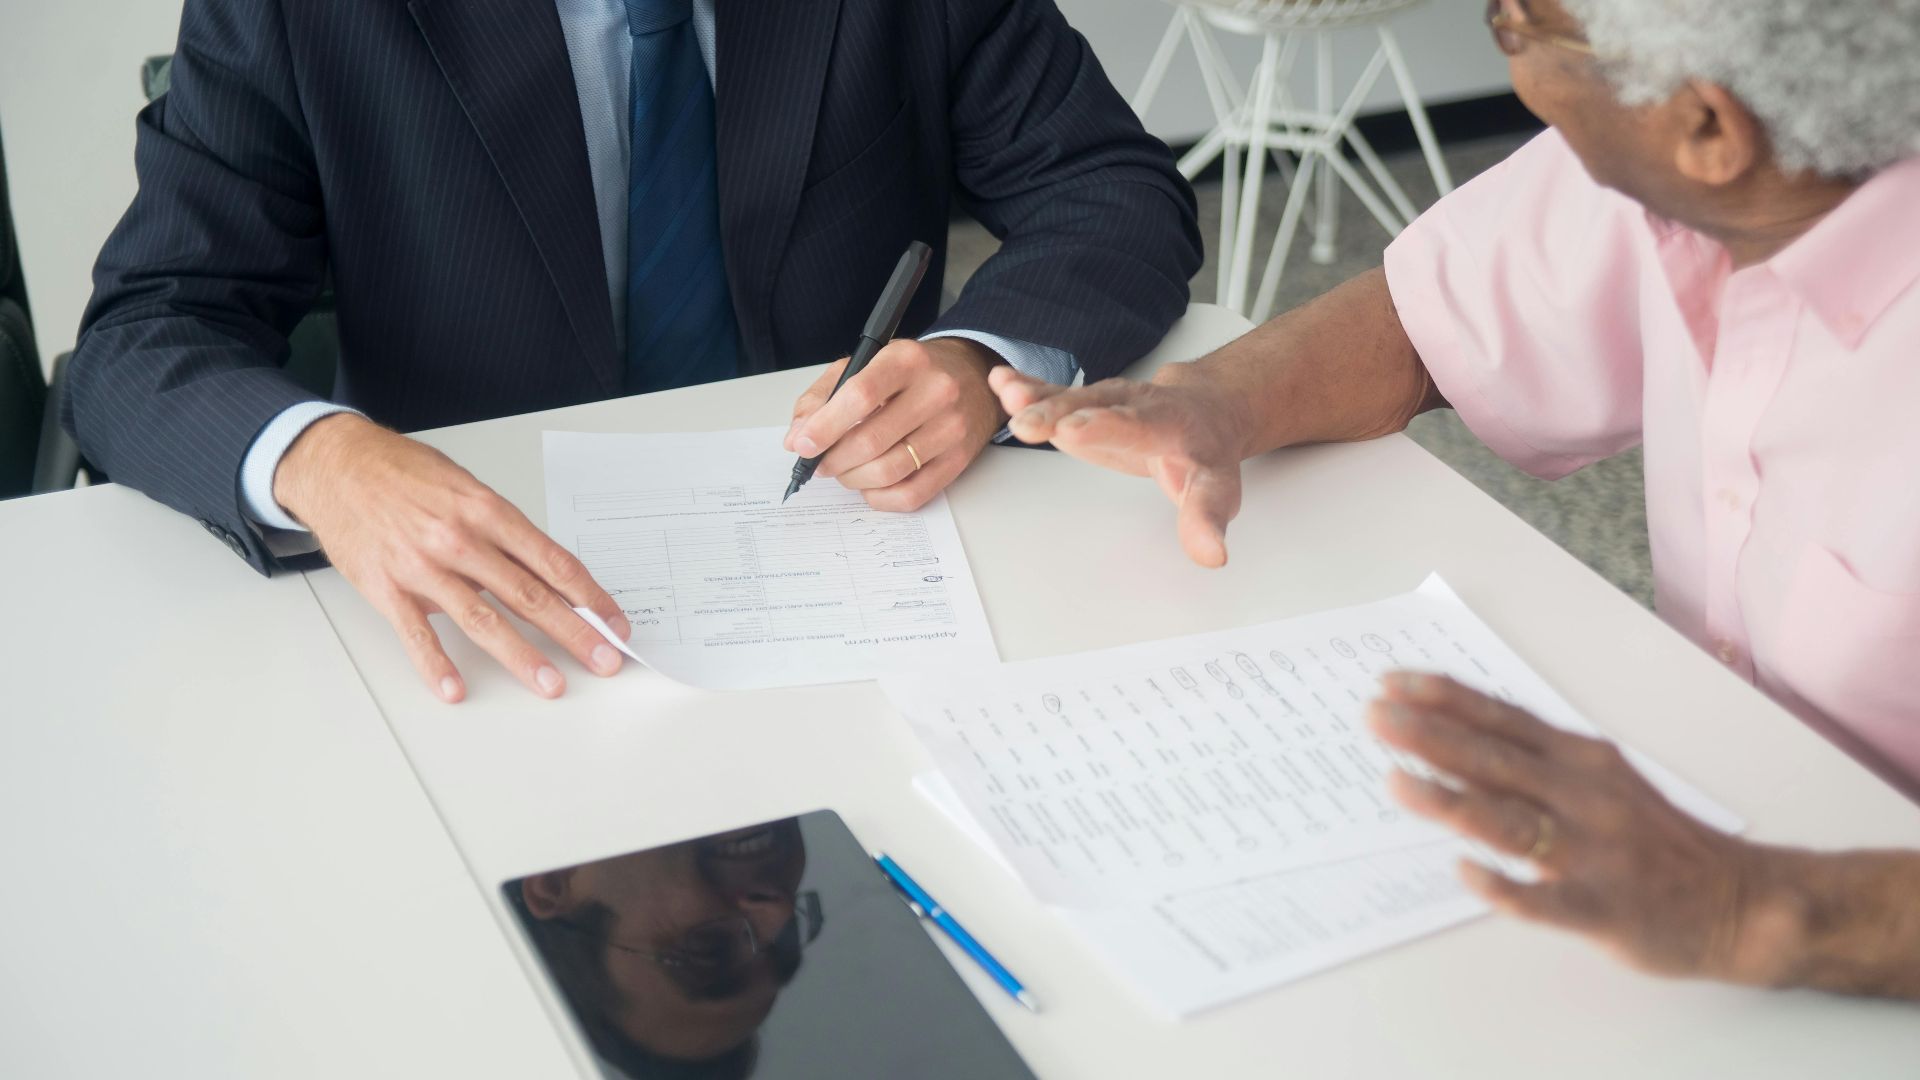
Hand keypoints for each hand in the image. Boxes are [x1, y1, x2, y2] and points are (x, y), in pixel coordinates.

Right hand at [275, 414, 630, 702]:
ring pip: (482, 619)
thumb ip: (501, 533)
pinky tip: (456, 689)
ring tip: (550, 684)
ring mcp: (423, 567)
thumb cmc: (405, 473)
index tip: (615, 621)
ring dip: (521, 657)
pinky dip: (436, 665)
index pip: (553, 562)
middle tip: (604, 660)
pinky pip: (417, 634)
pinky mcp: (386, 588)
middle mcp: (460, 539)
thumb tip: (541, 577)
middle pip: (529, 595)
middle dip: (574, 632)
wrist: (337, 464)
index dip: (590, 595)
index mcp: (487, 511)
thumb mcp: (466, 488)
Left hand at [784, 337, 1007, 511]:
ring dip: (855, 479)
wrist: (971, 375)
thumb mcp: (865, 365)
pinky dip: (881, 497)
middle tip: (822, 463)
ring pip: (889, 472)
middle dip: (834, 460)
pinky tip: (871, 485)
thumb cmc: (911, 373)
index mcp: (907, 360)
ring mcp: (951, 428)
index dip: (825, 426)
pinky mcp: (959, 460)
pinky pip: (912, 494)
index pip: (861, 396)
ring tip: (846, 471)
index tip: (804, 445)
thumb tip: (797, 438)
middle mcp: (936, 391)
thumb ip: (824, 397)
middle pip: (871, 441)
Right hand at [991, 363, 1251, 567]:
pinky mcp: (1083, 405)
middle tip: (1028, 424)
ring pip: (1070, 398)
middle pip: (1095, 408)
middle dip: (1061, 413)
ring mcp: (1106, 401)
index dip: (1106, 427)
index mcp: (1168, 423)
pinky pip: (1054, 395)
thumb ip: (1206, 519)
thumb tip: (1211, 554)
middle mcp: (1134, 404)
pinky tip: (999, 382)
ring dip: (1036, 398)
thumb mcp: (1216, 488)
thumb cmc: (1204, 451)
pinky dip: (1027, 389)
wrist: (1204, 410)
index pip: (1136, 425)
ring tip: (1005, 393)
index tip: (1073, 431)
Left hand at [1367, 673, 1791, 985]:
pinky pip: (1547, 899)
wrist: (1741, 901)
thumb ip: (1535, 763)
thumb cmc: (1657, 838)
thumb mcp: (1602, 779)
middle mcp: (1584, 796)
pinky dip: (1506, 886)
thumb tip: (1451, 744)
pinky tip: (1465, 873)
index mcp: (1581, 760)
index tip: (1391, 683)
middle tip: (1374, 719)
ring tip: (1397, 783)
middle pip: (1496, 760)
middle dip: (1430, 737)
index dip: (1444, 699)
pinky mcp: (1604, 908)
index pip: (1502, 719)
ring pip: (1511, 822)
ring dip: (1450, 800)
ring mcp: (1594, 853)